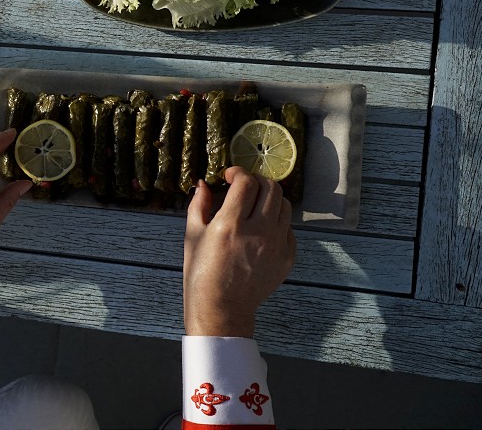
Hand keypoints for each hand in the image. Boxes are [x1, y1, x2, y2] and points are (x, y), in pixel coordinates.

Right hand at [183, 167, 296, 336]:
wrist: (221, 309)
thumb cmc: (201, 274)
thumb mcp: (192, 236)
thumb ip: (199, 205)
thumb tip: (204, 184)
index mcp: (230, 225)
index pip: (246, 182)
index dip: (238, 172)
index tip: (230, 176)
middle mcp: (258, 232)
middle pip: (271, 187)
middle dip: (256, 181)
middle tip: (244, 187)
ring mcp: (276, 245)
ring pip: (284, 205)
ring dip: (269, 199)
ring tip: (255, 206)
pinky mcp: (287, 257)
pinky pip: (288, 228)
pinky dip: (276, 221)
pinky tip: (261, 229)